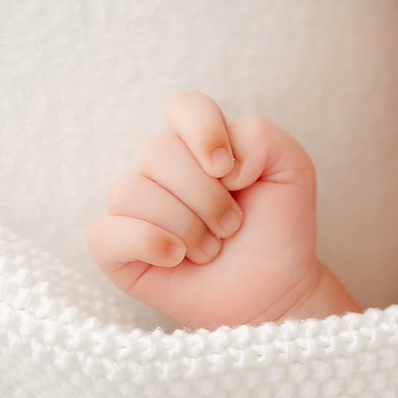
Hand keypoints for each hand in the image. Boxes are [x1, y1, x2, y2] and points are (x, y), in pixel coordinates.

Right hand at [86, 91, 352, 327]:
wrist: (274, 290)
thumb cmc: (278, 230)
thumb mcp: (293, 171)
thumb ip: (262, 137)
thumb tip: (218, 160)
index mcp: (199, 145)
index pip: (184, 107)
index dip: (203, 131)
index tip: (231, 171)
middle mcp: (161, 171)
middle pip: (158, 152)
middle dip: (207, 197)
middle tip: (232, 226)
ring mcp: (135, 210)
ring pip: (131, 190)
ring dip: (185, 226)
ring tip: (211, 249)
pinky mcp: (116, 250)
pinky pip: (104, 233)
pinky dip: (146, 242)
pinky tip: (177, 258)